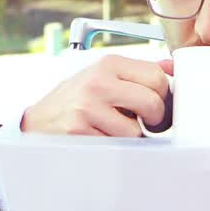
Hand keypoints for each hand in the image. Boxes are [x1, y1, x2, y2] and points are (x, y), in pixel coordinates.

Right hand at [21, 55, 173, 135]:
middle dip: (154, 118)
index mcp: (108, 64)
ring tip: (115, 129)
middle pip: (152, 103)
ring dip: (132, 136)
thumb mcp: (103, 76)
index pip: (157, 76)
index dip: (163, 95)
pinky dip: (115, 146)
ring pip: (136, 130)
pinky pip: (117, 146)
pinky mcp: (80, 132)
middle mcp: (98, 82)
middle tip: (145, 122)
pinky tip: (101, 137)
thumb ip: (137, 72)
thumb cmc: (76, 100)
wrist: (36, 121)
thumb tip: (173, 65)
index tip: (156, 104)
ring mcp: (87, 108)